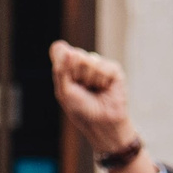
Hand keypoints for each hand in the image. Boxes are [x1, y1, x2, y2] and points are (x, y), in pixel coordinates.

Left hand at [49, 41, 156, 172]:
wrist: (101, 123)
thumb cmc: (81, 109)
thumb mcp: (64, 91)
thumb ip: (61, 69)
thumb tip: (70, 51)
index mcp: (68, 65)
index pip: (59, 50)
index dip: (61, 64)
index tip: (66, 81)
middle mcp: (83, 62)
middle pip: (73, 54)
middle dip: (74, 74)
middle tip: (82, 88)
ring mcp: (98, 65)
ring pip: (88, 60)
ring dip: (88, 79)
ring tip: (93, 90)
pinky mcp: (113, 69)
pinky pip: (102, 67)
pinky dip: (100, 80)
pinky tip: (104, 89)